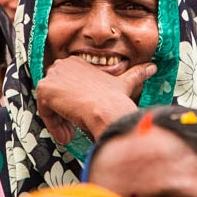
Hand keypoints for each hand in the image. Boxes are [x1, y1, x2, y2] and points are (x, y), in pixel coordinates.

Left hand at [35, 56, 156, 144]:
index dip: (74, 103)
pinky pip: (43, 111)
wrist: (107, 110)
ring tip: (71, 134)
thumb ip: (136, 74)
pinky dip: (53, 125)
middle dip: (64, 113)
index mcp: (77, 61)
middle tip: (75, 128)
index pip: (66, 85)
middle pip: (56, 94)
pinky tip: (67, 134)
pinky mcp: (44, 89)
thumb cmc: (116, 99)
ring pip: (49, 104)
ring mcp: (52, 76)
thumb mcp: (125, 83)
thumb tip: (153, 67)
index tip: (83, 116)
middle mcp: (62, 65)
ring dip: (59, 121)